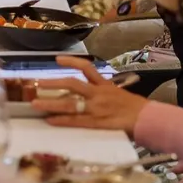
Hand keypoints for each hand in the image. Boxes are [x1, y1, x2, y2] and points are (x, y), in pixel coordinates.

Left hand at [31, 55, 147, 132]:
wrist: (147, 119)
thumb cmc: (134, 108)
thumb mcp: (118, 93)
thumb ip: (102, 91)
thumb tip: (85, 92)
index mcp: (104, 85)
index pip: (87, 68)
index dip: (71, 62)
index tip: (57, 59)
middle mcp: (98, 94)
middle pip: (72, 84)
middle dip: (53, 83)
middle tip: (37, 83)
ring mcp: (96, 108)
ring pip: (69, 104)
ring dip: (50, 104)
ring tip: (35, 104)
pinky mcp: (96, 122)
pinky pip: (75, 121)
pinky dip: (61, 120)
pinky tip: (49, 120)